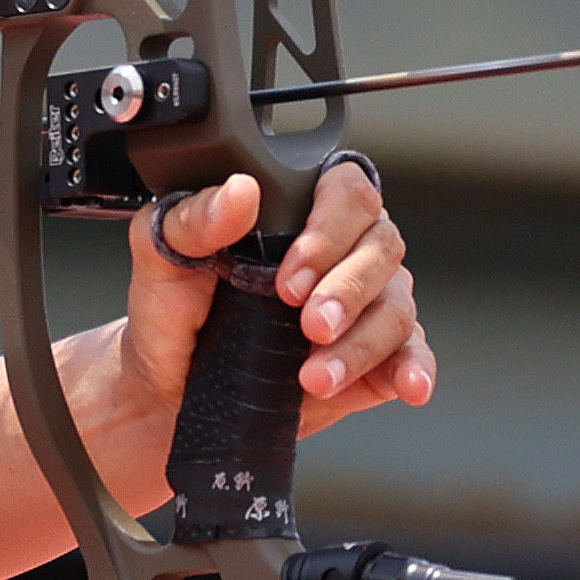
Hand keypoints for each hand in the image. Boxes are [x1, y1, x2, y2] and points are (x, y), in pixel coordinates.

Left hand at [105, 160, 436, 451]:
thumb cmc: (173, 311)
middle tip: (309, 325)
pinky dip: (416, 368)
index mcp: (301, 210)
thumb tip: (238, 192)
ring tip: (314, 377)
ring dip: (361, 344)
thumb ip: (193, 218)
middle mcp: (346, 250)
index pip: (345, 193)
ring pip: (395, 307)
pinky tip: (408, 385)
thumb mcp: (163, 256)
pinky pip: (413, 355)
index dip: (328, 231)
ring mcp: (366, 304)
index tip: (289, 277)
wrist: (173, 387)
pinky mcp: (376, 357)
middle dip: (347, 290)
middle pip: (381, 248)